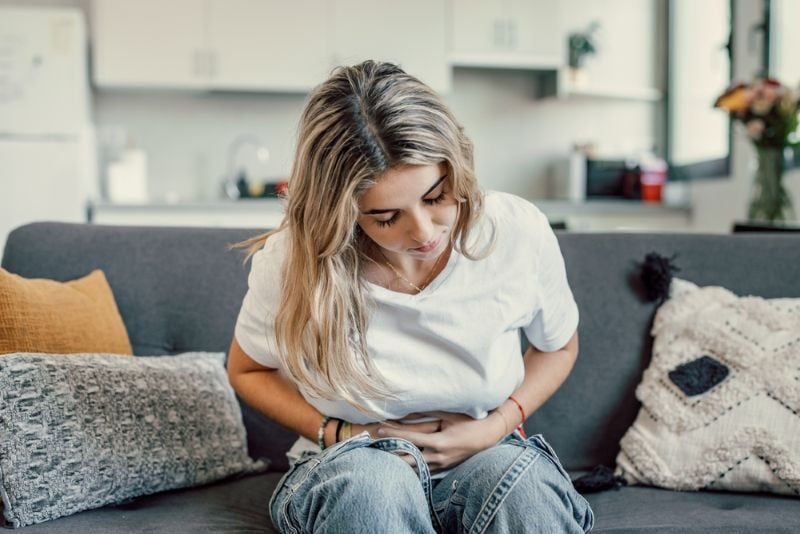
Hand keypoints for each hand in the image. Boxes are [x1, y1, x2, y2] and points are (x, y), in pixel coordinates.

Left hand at [375, 412, 507, 472]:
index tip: (380, 429)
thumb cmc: (469, 422)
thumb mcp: (448, 415)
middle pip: (408, 458)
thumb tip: (408, 409)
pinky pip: (423, 469)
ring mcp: (441, 465)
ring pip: (415, 467)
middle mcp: (438, 457)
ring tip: (384, 454)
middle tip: (376, 446)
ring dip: (399, 460)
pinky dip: (412, 465)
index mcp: (439, 443)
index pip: (410, 439)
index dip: (394, 434)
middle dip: (391, 452)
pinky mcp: (444, 468)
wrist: (488, 436)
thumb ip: (428, 413)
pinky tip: (401, 461)